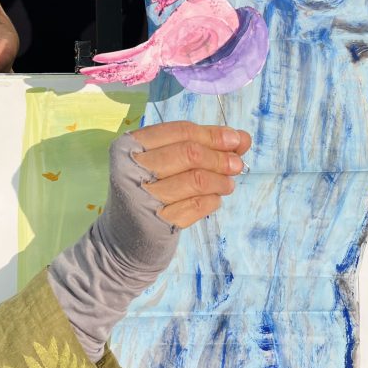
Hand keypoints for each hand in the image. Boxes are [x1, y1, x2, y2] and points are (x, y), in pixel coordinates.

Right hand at [130, 120, 250, 227]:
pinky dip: (212, 200)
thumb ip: (201, 144)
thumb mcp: (164, 160)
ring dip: (220, 180)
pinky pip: (196, 206)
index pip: (181, 131)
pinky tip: (214, 199)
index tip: (236, 140)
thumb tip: (242, 138)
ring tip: (228, 184)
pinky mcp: (156, 224)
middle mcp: (132, 168)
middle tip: (237, 164)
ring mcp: (143, 197)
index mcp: (131, 145)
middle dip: (220, 158)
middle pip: (190, 153)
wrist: (125, 236)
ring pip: (196, 180)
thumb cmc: (148, 189)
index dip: (213, 134)